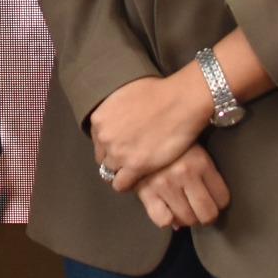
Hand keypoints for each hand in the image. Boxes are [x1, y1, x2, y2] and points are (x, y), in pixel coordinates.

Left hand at [87, 72, 208, 192]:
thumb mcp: (124, 93)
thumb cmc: (159, 93)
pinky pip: (121, 184)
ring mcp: (118, 152)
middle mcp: (104, 136)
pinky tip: (138, 180)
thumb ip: (114, 110)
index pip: (98, 141)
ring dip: (121, 173)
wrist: (180, 101)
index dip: (111, 146)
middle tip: (131, 160)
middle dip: (115, 160)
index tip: (122, 148)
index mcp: (99, 118)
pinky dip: (128, 184)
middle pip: (103, 158)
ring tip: (135, 172)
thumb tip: (117, 117)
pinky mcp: (135, 166)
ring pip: (110, 172)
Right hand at [133, 144, 231, 230]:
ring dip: (187, 220)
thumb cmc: (169, 140)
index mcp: (201, 162)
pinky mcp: (146, 192)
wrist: (137, 130)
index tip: (214, 201)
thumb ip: (205, 171)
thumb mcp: (194, 147)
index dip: (219, 203)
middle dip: (206, 216)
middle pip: (207, 213)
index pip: (222, 198)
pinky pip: (163, 220)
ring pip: (187, 219)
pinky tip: (167, 210)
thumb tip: (212, 201)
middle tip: (201, 212)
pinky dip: (166, 219)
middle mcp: (184, 174)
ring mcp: (165, 184)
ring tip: (184, 210)